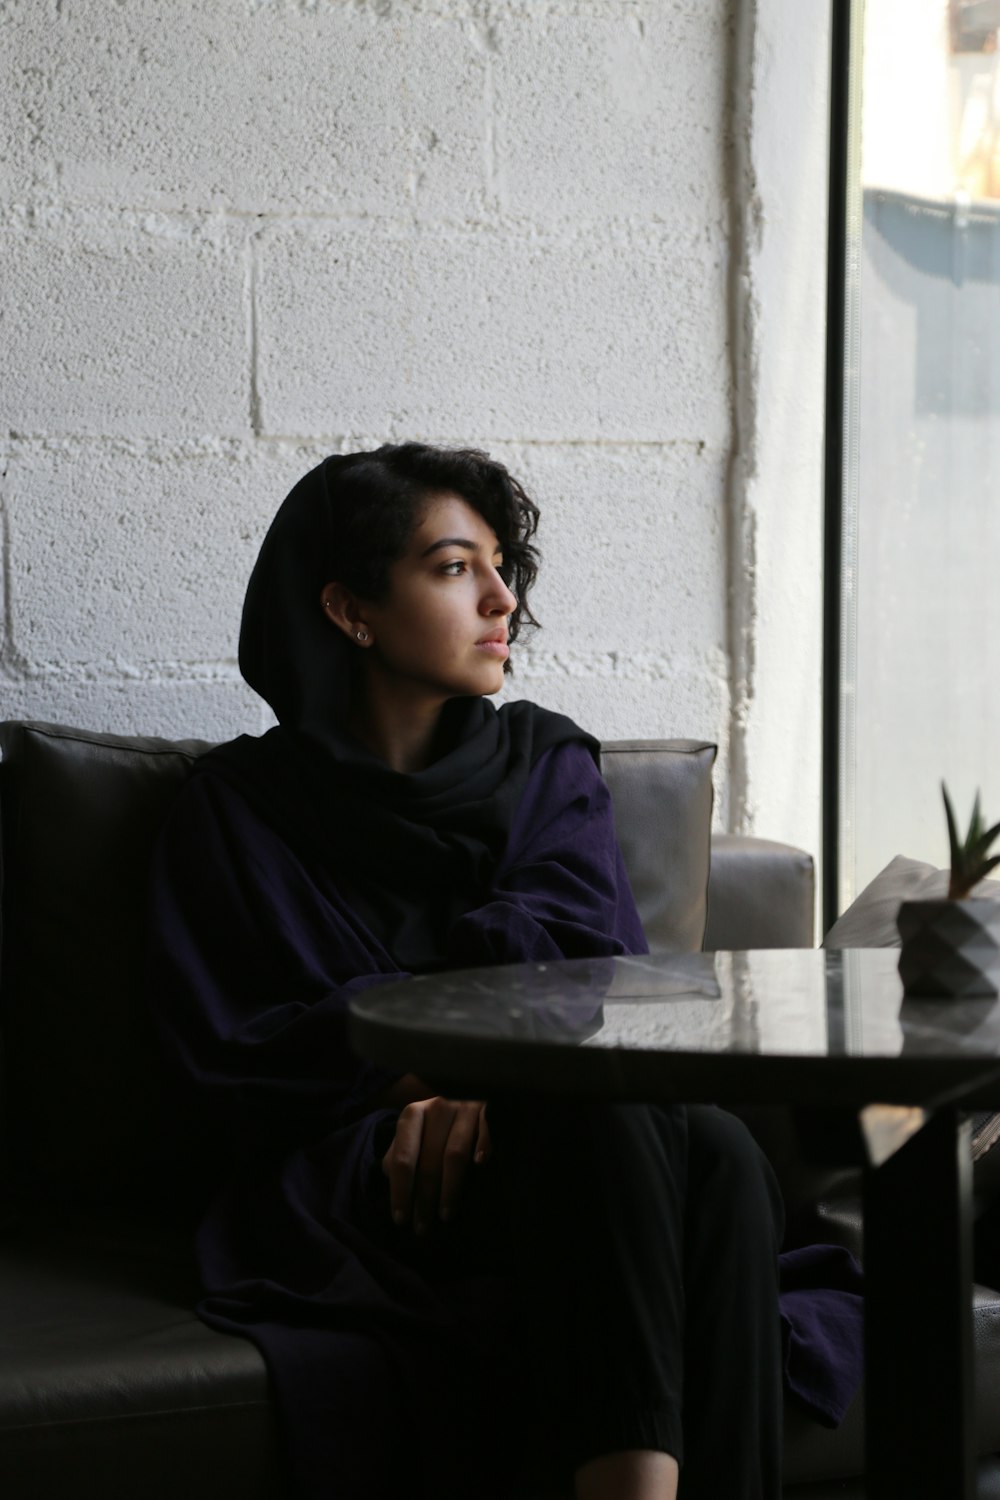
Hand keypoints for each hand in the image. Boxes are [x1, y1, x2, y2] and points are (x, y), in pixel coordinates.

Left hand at [381, 1096, 490, 1233]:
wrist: (472, 1087)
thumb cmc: (438, 1122)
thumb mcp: (415, 1133)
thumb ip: (400, 1152)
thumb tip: (389, 1173)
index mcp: (412, 1115)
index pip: (402, 1158)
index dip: (400, 1190)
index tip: (401, 1219)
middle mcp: (436, 1107)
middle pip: (428, 1162)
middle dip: (424, 1199)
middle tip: (422, 1228)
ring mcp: (464, 1107)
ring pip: (454, 1154)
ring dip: (449, 1189)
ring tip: (445, 1216)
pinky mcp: (488, 1107)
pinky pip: (485, 1128)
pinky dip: (483, 1145)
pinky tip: (481, 1164)